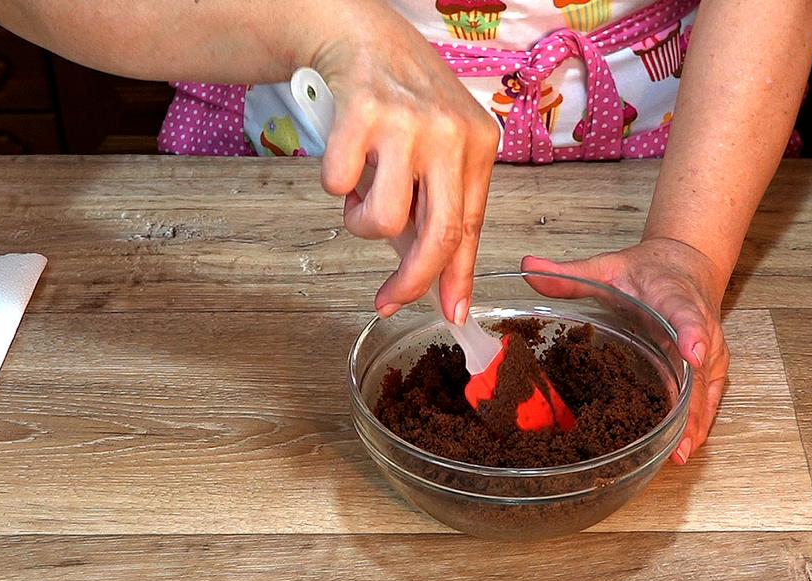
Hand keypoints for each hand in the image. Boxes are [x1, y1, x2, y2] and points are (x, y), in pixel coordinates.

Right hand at [314, 1, 499, 324]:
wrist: (361, 34)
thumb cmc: (403, 102)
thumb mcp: (439, 149)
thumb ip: (438, 212)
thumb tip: (440, 287)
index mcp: (478, 145)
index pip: (471, 227)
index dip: (457, 279)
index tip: (450, 314)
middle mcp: (451, 134)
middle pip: (438, 234)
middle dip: (411, 280)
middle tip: (389, 300)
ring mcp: (409, 123)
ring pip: (384, 219)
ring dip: (361, 222)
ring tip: (361, 191)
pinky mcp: (363, 112)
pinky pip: (339, 184)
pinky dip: (333, 183)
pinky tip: (342, 154)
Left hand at [521, 238, 729, 463]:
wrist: (690, 264)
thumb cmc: (652, 270)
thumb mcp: (610, 266)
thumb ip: (570, 274)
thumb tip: (529, 270)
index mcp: (674, 298)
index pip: (684, 313)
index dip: (690, 333)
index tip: (691, 352)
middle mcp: (700, 327)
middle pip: (697, 366)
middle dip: (689, 402)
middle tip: (678, 436)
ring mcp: (709, 351)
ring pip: (704, 389)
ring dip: (694, 421)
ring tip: (678, 452)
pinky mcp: (711, 367)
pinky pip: (709, 398)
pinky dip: (699, 422)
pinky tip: (684, 447)